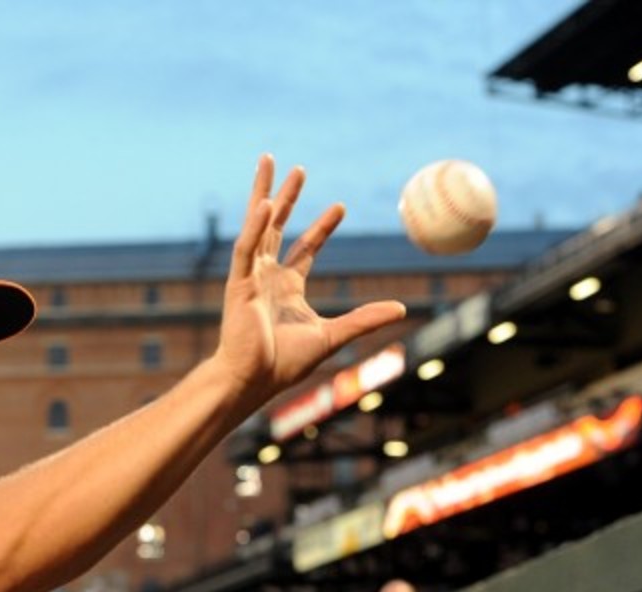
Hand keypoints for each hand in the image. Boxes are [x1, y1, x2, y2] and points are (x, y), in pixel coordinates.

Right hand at [215, 154, 405, 403]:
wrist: (253, 380)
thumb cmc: (283, 364)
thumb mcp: (333, 336)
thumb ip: (364, 319)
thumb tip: (403, 309)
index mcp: (286, 287)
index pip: (305, 248)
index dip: (322, 227)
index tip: (340, 205)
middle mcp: (267, 276)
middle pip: (277, 226)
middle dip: (287, 196)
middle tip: (298, 168)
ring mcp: (250, 276)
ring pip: (257, 224)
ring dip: (264, 193)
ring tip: (269, 161)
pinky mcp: (238, 283)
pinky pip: (246, 248)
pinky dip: (255, 226)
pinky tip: (265, 203)